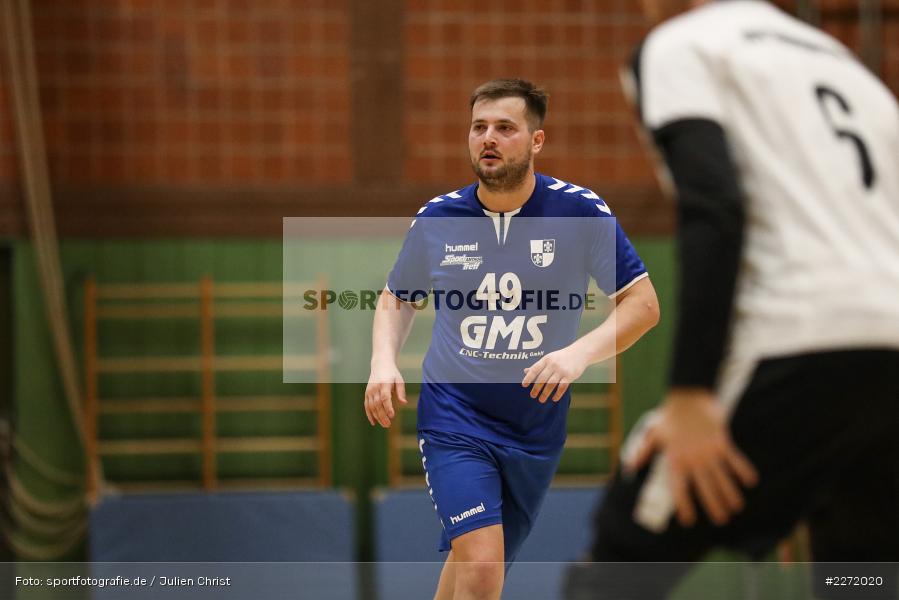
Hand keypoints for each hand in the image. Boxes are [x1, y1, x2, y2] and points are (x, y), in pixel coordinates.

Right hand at [364, 361, 406, 427]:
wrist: (380, 364)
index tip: (392, 416)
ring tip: (384, 424)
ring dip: (377, 417)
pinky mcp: (367, 393)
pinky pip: (366, 405)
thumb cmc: (392, 373)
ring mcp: (370, 391)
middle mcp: (375, 388)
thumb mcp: (399, 380)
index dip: (388, 407)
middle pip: (377, 404)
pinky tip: (373, 422)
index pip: (385, 398)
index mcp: (384, 384)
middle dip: (382, 416)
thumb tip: (404, 403)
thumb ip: (401, 392)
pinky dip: (369, 414)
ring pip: (371, 406)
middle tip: (388, 425)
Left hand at [521, 345, 588, 402]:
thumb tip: (525, 371)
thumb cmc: (562, 357)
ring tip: (541, 400)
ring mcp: (562, 370)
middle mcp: (553, 364)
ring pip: (551, 384)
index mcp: (546, 360)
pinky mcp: (570, 376)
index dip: (528, 377)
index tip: (524, 385)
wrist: (580, 352)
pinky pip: (562, 387)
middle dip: (536, 388)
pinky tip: (554, 399)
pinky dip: (557, 394)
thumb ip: (539, 365)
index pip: (535, 369)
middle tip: (532, 396)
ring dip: (545, 393)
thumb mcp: (549, 358)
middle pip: (542, 379)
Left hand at [627, 388, 757, 526]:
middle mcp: (693, 459)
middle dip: (713, 506)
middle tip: (721, 521)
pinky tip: (751, 481)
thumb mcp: (653, 434)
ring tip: (736, 508)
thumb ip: (643, 452)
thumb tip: (629, 467)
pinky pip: (735, 459)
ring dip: (730, 494)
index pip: (679, 488)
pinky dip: (743, 470)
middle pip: (705, 488)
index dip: (684, 506)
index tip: (689, 520)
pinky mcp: (722, 441)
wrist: (688, 395)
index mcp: (675, 459)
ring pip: (722, 478)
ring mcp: (709, 451)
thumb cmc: (669, 416)